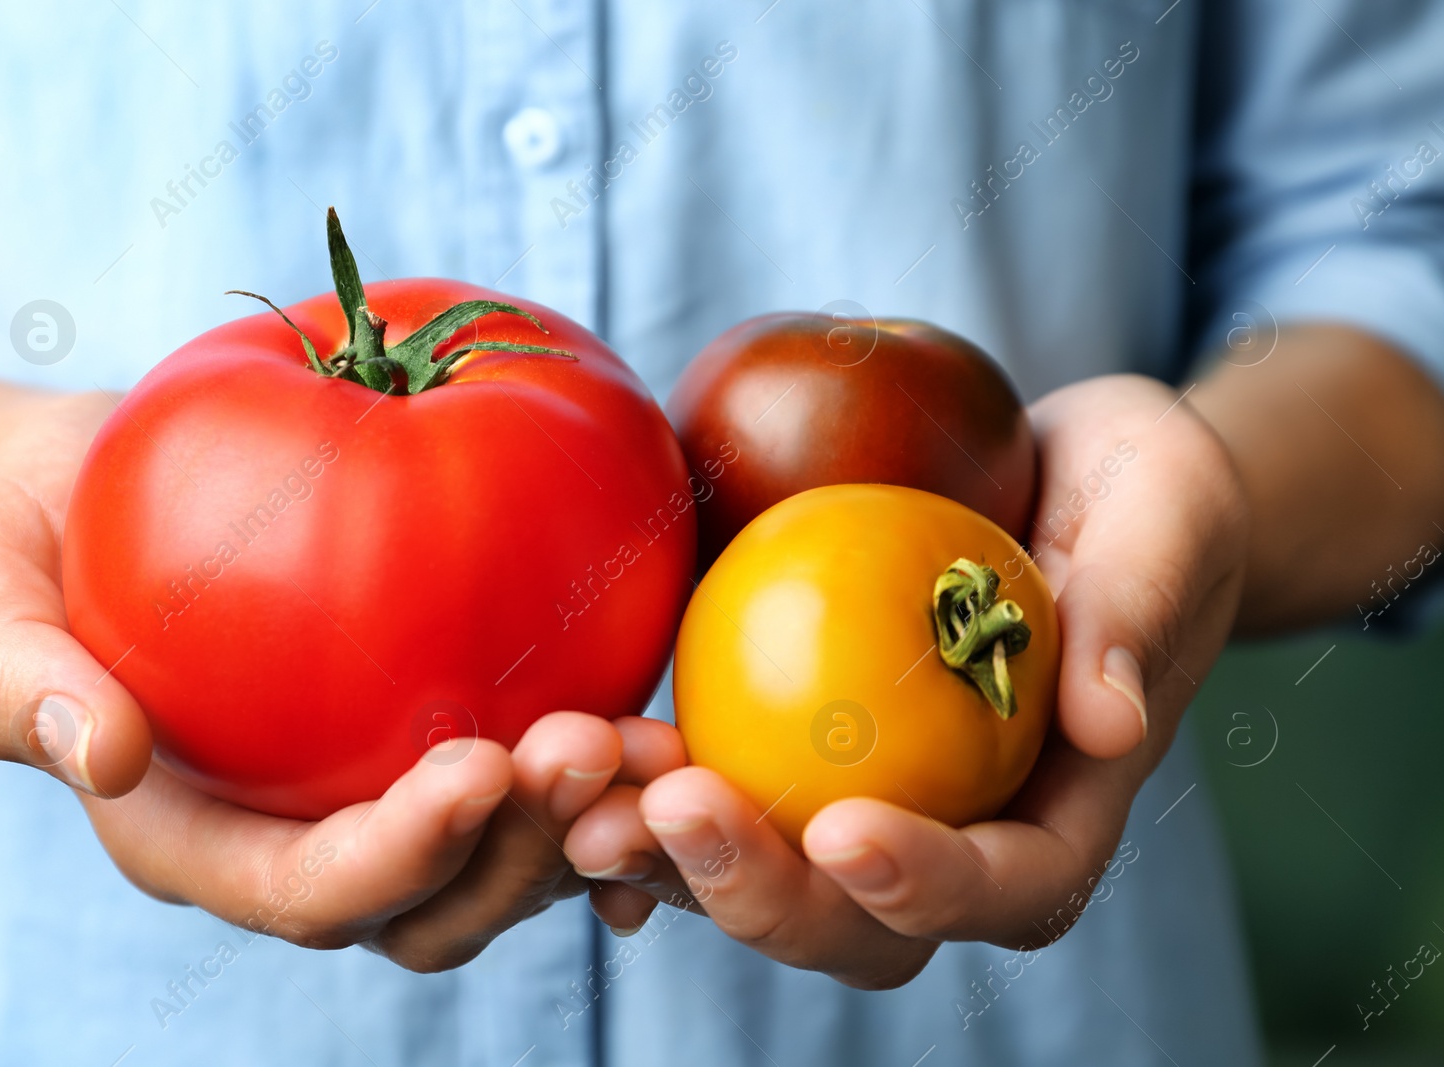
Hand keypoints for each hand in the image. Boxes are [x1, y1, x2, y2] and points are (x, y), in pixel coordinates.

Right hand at [0, 391, 651, 967]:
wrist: (94, 494)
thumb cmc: (24, 542)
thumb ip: (9, 680)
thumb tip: (95, 754)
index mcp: (201, 839)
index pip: (310, 891)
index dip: (400, 856)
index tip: (478, 765)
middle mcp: (305, 838)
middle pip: (435, 903)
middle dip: (522, 851)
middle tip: (591, 744)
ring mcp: (378, 793)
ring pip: (508, 859)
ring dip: (590, 819)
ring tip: (654, 736)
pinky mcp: (436, 731)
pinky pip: (536, 781)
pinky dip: (603, 774)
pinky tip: (660, 719)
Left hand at [565, 374, 1248, 987]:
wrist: (1066, 469)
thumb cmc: (1142, 492)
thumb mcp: (1170, 512)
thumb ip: (1139, 609)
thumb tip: (1109, 722)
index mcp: (1062, 811)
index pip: (1008, 887)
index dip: (927, 887)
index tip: (846, 829)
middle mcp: (955, 832)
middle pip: (857, 922)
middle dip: (759, 892)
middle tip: (671, 809)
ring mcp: (863, 795)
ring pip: (759, 870)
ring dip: (664, 848)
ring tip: (583, 782)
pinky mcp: (790, 743)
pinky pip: (711, 782)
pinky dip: (638, 780)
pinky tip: (574, 745)